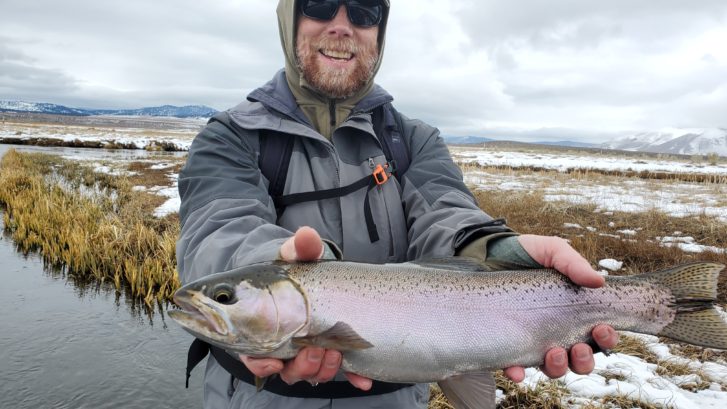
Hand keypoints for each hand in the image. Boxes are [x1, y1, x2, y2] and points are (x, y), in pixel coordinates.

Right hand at [240, 227, 372, 389]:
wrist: (314, 273)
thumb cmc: (295, 267)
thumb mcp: (296, 255)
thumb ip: (300, 248)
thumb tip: (306, 235)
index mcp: (266, 327)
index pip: (255, 356)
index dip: (262, 364)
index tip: (274, 362)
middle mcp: (284, 345)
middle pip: (287, 370)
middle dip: (303, 366)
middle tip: (316, 349)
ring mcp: (309, 351)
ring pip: (311, 373)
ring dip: (324, 369)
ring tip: (336, 352)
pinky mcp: (332, 352)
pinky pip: (340, 372)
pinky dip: (352, 377)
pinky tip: (363, 380)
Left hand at [502, 234, 619, 381]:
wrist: (487, 253)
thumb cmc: (526, 253)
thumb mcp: (551, 251)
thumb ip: (572, 263)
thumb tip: (599, 282)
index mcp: (574, 313)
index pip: (599, 335)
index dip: (606, 339)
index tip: (602, 328)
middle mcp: (557, 331)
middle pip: (580, 360)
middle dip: (584, 360)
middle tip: (578, 346)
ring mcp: (532, 340)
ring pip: (553, 368)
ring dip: (557, 368)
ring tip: (553, 352)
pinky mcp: (508, 344)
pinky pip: (515, 368)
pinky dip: (518, 373)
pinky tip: (517, 370)